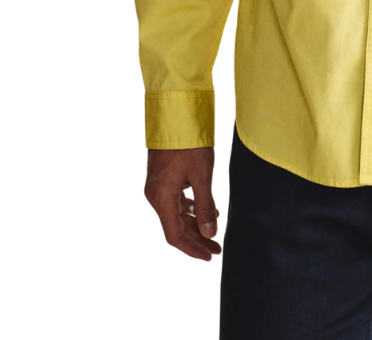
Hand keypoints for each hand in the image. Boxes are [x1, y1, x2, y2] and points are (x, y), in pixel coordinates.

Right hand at [144, 146, 221, 260]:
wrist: (176, 114)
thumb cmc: (189, 142)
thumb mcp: (202, 174)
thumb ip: (205, 205)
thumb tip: (209, 234)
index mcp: (161, 198)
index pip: (175, 235)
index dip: (192, 249)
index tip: (209, 256)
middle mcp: (155, 195)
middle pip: (175, 227)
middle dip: (197, 239)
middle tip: (216, 247)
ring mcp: (157, 187)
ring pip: (176, 215)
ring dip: (194, 225)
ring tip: (214, 231)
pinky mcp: (162, 179)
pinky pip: (175, 202)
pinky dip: (190, 209)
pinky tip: (206, 210)